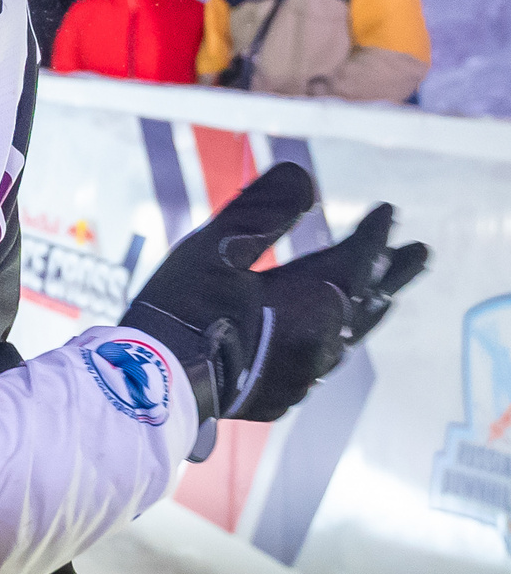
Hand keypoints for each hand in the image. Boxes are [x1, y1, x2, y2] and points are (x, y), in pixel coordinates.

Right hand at [120, 164, 425, 450]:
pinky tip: (329, 338)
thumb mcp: (214, 249)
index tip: (390, 210)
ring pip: (348, 335)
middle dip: (392, 272)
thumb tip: (303, 176)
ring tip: (382, 293)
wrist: (151, 384)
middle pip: (367, 300)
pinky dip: (335, 338)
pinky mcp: (280, 396)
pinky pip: (322, 361)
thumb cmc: (182, 310)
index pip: (357, 261)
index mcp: (309, 302)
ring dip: (367, 306)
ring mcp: (302, 375)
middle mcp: (318, 342)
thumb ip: (263, 211)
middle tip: (421, 252)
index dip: (375, 234)